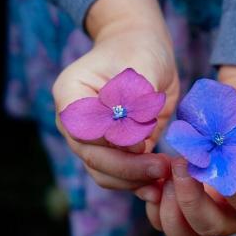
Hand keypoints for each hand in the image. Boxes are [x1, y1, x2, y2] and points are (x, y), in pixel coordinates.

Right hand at [53, 0, 178, 189]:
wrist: (145, 54)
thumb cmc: (140, 51)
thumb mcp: (142, 65)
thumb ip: (136, 98)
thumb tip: (131, 140)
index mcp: (72, 95)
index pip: (81, 130)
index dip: (110, 142)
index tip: (141, 143)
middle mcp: (76, 122)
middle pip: (92, 157)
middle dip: (127, 168)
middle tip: (161, 168)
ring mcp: (94, 139)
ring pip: (104, 172)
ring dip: (133, 179)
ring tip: (164, 175)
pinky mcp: (116, 150)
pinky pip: (121, 174)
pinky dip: (138, 182)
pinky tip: (159, 183)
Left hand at [139, 66, 235, 235]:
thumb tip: (223, 140)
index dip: (219, 178)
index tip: (203, 152)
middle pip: (208, 227)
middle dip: (187, 198)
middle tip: (178, 162)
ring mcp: (212, 211)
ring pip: (183, 235)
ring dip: (167, 206)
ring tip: (166, 171)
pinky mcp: (188, 203)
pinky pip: (163, 219)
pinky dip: (153, 200)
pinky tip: (155, 172)